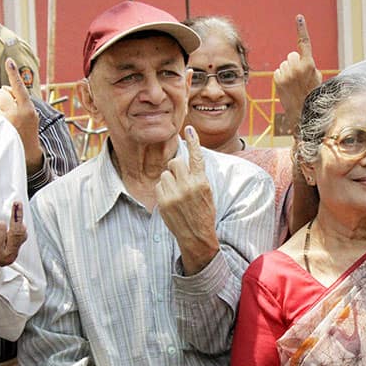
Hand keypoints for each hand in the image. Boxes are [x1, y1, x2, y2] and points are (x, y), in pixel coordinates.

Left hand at [0, 58, 43, 172]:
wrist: (26, 152)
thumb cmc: (27, 129)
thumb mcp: (30, 114)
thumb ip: (19, 99)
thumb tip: (2, 87)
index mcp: (28, 109)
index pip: (19, 87)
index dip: (14, 73)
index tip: (9, 61)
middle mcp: (16, 114)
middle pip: (1, 92)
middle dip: (3, 98)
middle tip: (10, 109)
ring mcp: (4, 121)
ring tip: (5, 119)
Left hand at [156, 127, 218, 273]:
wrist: (197, 236)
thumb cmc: (203, 212)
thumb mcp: (206, 192)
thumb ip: (197, 176)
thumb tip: (186, 162)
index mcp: (202, 182)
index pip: (197, 157)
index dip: (193, 141)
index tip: (189, 129)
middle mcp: (189, 186)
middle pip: (175, 162)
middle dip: (175, 168)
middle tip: (180, 179)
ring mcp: (175, 194)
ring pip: (165, 174)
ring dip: (169, 180)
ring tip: (177, 194)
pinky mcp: (164, 201)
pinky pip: (159, 186)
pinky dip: (163, 191)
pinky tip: (171, 200)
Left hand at [275, 14, 321, 135]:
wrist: (302, 112)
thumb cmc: (312, 94)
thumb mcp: (316, 77)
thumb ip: (308, 64)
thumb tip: (297, 58)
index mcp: (309, 64)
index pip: (304, 43)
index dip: (302, 29)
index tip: (299, 17)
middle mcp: (296, 67)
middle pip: (291, 56)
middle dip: (294, 63)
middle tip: (299, 77)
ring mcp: (286, 73)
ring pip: (285, 64)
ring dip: (288, 72)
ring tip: (294, 85)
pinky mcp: (278, 79)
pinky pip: (279, 72)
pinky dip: (282, 77)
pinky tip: (287, 87)